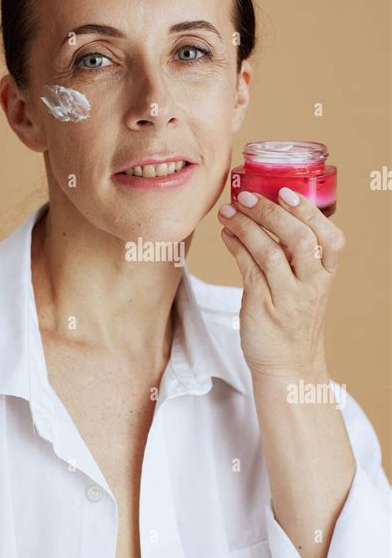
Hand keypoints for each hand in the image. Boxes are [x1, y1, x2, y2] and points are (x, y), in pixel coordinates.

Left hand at [217, 187, 345, 379]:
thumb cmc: (293, 319)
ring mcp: (288, 298)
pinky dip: (235, 246)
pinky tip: (226, 233)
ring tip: (228, 211)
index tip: (286, 191)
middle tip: (247, 196)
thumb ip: (296, 255)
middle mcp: (312, 285)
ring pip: (270, 252)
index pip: (331, 238)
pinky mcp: (262, 307)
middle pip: (300, 239)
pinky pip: (248, 269)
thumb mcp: (306, 286)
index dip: (310, 211)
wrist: (288, 365)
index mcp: (326, 276)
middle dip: (271, 212)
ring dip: (246, 226)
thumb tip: (269, 212)